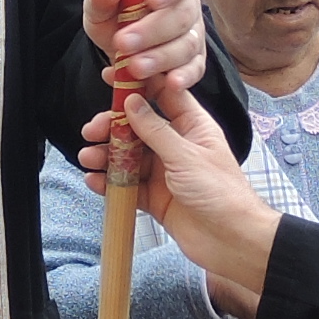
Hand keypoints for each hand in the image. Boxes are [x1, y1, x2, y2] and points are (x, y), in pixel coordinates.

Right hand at [80, 78, 272, 316]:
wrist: (231, 241)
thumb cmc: (219, 192)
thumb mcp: (185, 156)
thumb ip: (155, 130)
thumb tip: (131, 102)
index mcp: (192, 127)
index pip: (163, 96)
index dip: (138, 85)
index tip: (111, 78)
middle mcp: (177, 146)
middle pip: (139, 127)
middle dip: (113, 127)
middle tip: (91, 130)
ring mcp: (165, 172)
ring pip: (130, 157)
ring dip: (107, 155)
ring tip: (87, 157)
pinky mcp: (156, 197)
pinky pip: (129, 185)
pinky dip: (111, 182)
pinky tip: (94, 180)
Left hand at [84, 0, 207, 97]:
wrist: (119, 48)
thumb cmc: (114, 17)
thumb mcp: (99, 6)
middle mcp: (187, 4)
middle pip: (182, 15)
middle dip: (152, 31)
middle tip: (123, 43)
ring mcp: (194, 34)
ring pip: (188, 45)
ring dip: (161, 58)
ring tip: (134, 68)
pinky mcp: (195, 61)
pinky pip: (195, 70)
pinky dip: (183, 78)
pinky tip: (168, 84)